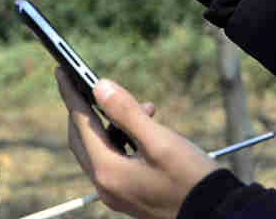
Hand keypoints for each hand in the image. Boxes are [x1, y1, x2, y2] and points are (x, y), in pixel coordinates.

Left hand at [56, 68, 217, 218]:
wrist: (215, 212)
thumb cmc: (190, 178)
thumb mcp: (159, 140)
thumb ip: (126, 113)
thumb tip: (100, 87)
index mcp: (108, 171)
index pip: (81, 124)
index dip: (71, 95)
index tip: (61, 71)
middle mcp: (106, 185)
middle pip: (84, 139)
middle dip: (89, 110)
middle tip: (95, 85)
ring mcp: (116, 193)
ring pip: (101, 148)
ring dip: (114, 124)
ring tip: (145, 108)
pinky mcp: (129, 194)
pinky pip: (115, 160)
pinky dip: (123, 139)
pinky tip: (146, 128)